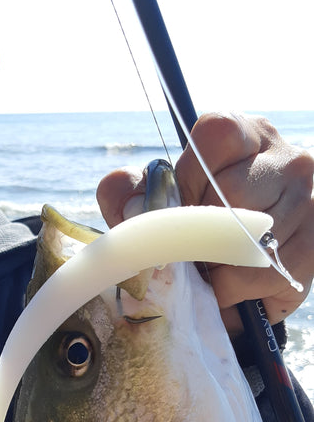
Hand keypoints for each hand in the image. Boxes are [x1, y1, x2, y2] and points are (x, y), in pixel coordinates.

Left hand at [97, 113, 313, 335]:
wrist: (237, 267)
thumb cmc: (195, 224)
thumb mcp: (157, 202)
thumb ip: (130, 193)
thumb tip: (125, 193)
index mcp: (242, 133)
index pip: (215, 134)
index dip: (189, 177)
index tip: (180, 206)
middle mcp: (286, 156)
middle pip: (231, 192)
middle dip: (199, 230)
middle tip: (189, 247)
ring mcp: (307, 198)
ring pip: (248, 237)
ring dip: (216, 266)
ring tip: (208, 268)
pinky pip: (265, 271)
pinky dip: (237, 287)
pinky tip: (231, 284)